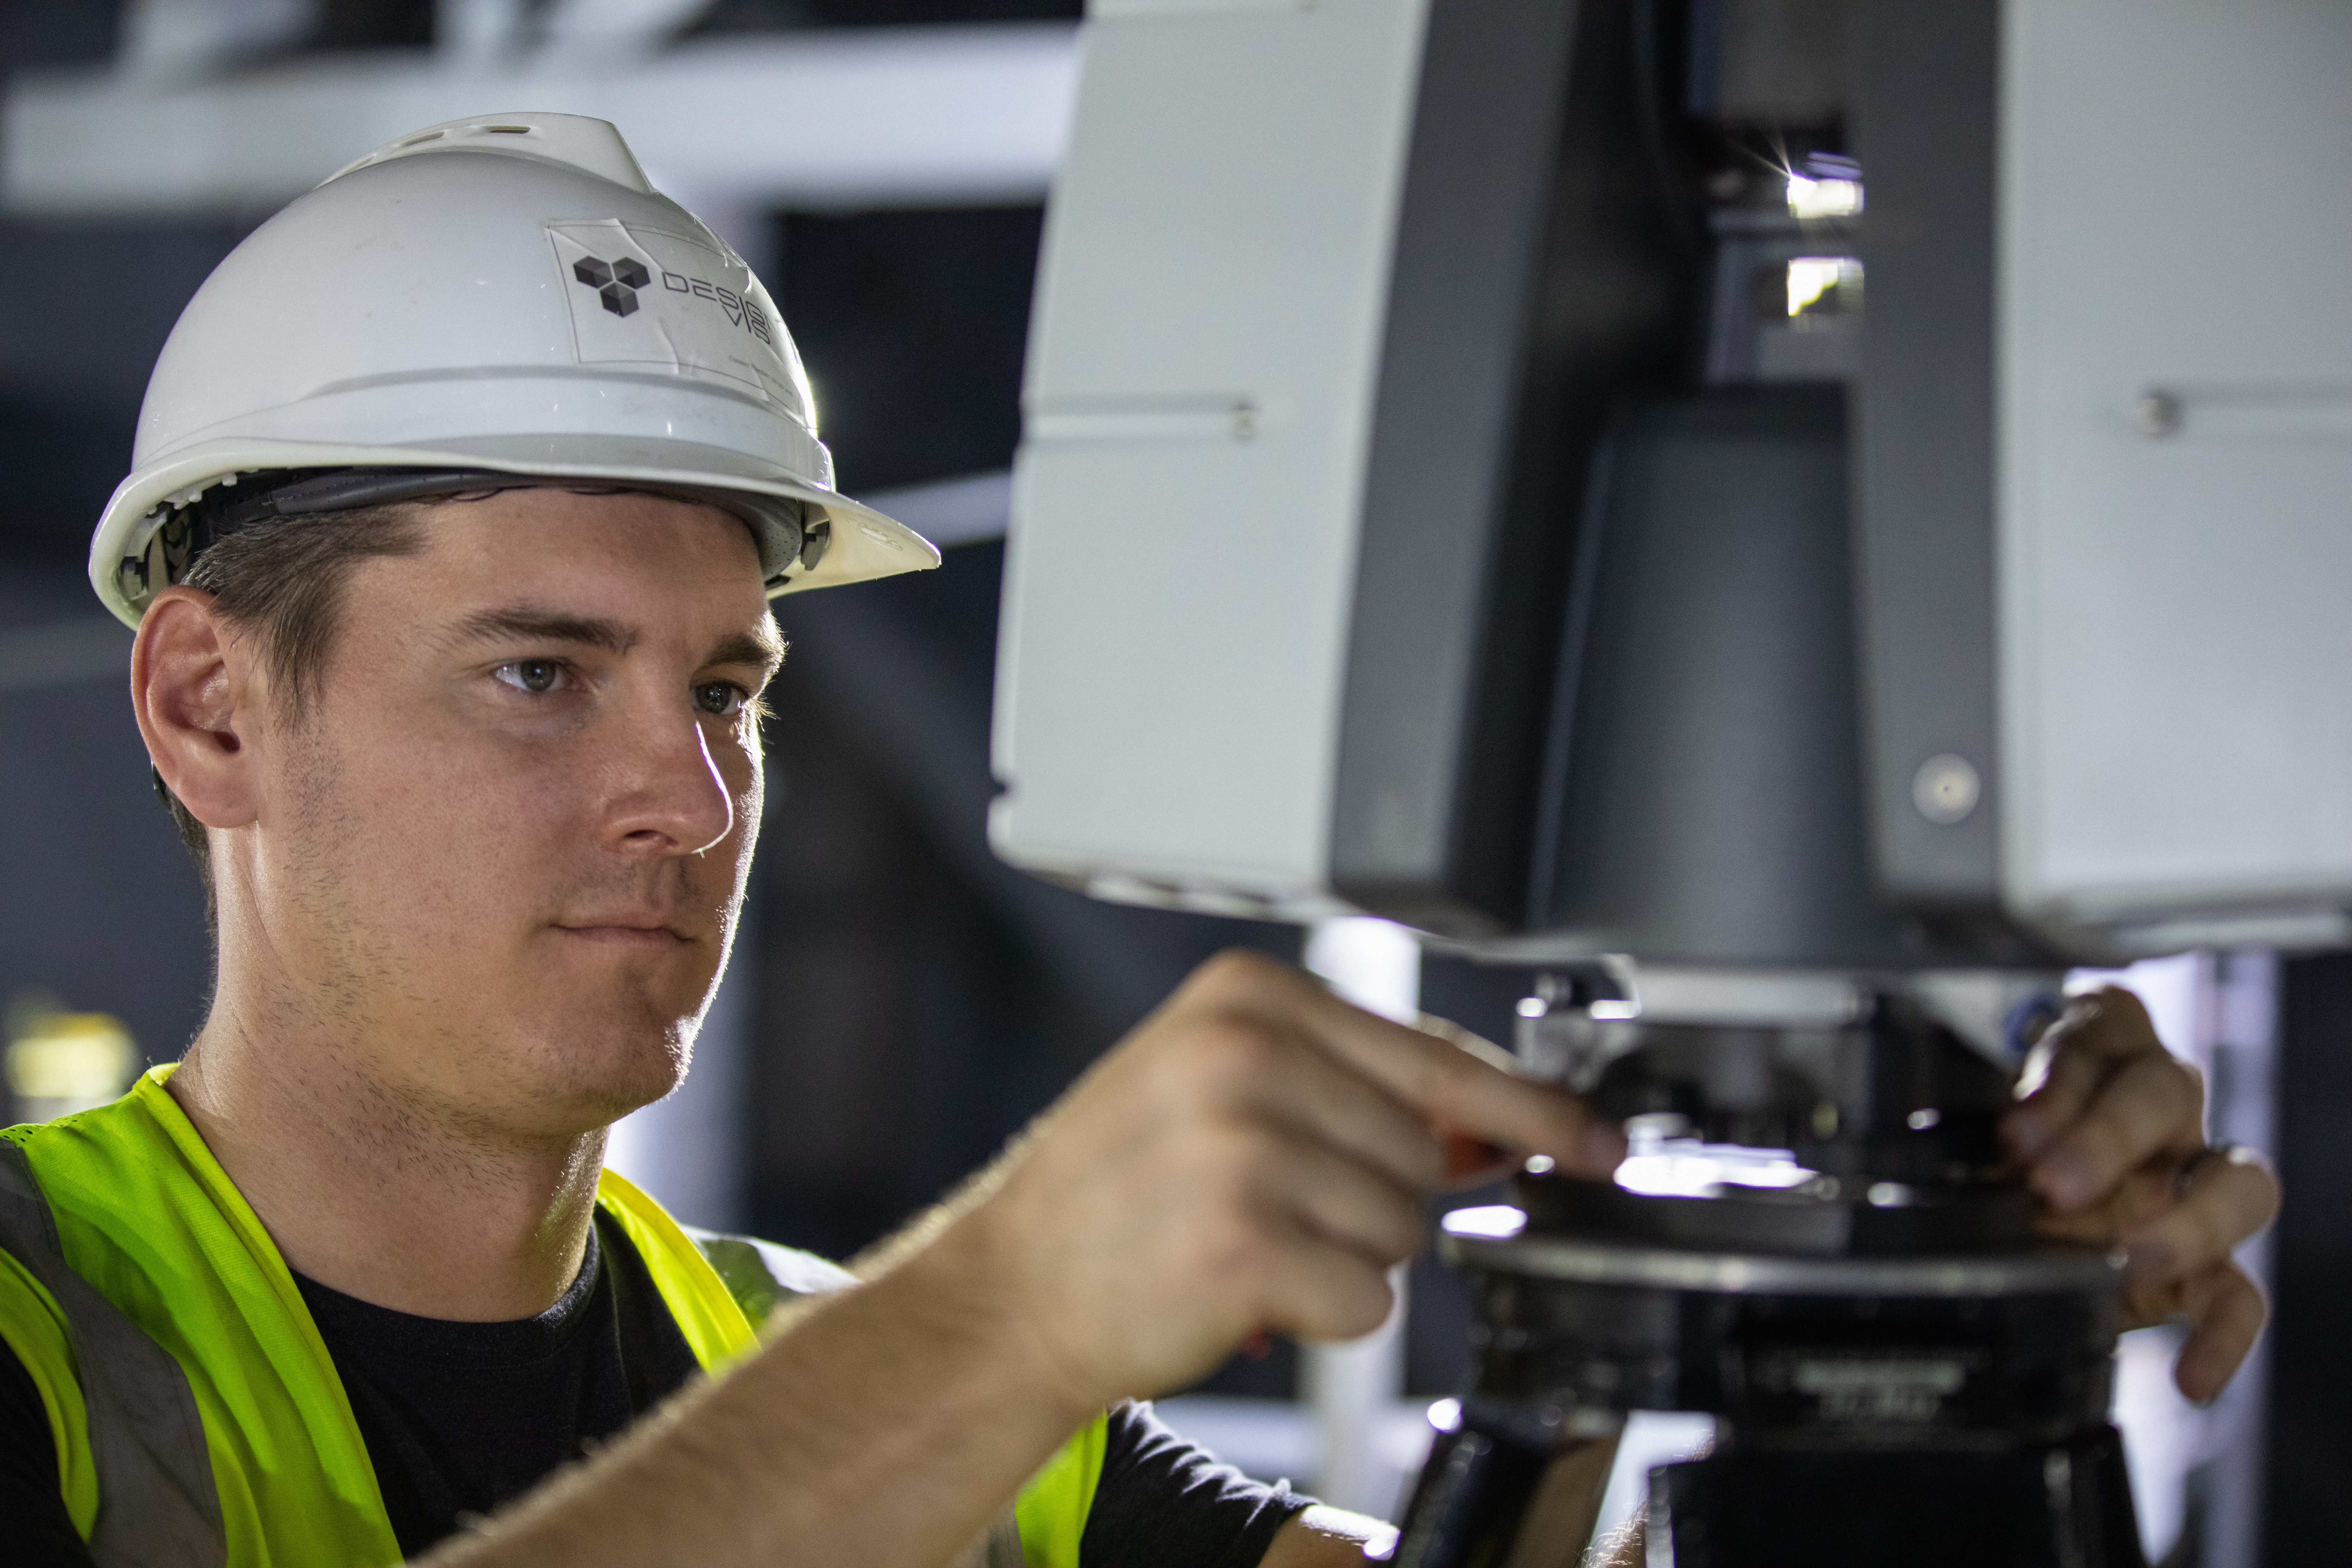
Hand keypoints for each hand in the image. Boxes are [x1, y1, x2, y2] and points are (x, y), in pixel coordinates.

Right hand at [946, 949, 1625, 1411]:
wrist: (1009, 1287)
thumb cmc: (1113, 1190)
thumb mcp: (1216, 1087)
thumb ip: (1350, 1087)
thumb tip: (1491, 1124)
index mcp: (1244, 999)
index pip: (1436, 1054)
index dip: (1529, 1107)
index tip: (1594, 1139)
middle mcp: (1246, 1059)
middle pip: (1421, 1150)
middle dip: (1372, 1195)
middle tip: (1274, 1202)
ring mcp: (1244, 1149)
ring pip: (1400, 1228)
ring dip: (1343, 1255)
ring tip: (1246, 1237)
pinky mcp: (1244, 1246)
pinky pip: (1366, 1299)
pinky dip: (1321, 1313)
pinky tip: (1244, 1287)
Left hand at [2001, 986, 2279, 1402]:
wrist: (2006, 1216)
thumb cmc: (1990, 1146)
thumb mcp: (1967, 1131)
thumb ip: (1962, 1125)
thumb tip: (1931, 1147)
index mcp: (2094, 1051)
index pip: (2095, 1037)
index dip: (2059, 1080)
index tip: (2013, 1132)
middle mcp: (2156, 1105)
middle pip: (2164, 1091)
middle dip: (2107, 1136)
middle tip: (2050, 1185)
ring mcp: (2189, 1182)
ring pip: (2235, 1181)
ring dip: (2186, 1221)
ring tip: (2128, 1261)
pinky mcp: (2204, 1262)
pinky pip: (2238, 1291)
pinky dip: (2222, 1335)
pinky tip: (2191, 1373)